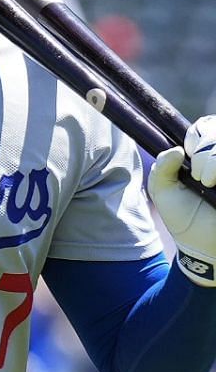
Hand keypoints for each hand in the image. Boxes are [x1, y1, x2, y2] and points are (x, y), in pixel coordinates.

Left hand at [148, 115, 215, 285]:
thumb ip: (162, 167)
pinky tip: (214, 185)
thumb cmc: (183, 217)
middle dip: (205, 149)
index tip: (187, 152)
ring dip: (213, 160)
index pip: (204, 126)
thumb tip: (177, 150)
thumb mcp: (162, 190)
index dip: (196, 134)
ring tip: (207, 183)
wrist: (202, 245)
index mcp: (201, 156)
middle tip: (198, 175)